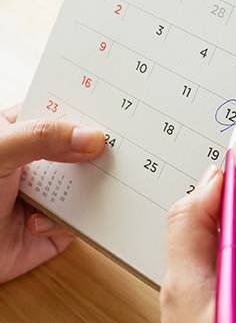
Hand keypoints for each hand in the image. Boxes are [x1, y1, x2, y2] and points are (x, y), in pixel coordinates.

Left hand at [0, 104, 104, 283]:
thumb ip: (41, 138)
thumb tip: (91, 138)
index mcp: (21, 134)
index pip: (61, 113)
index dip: (86, 111)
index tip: (113, 111)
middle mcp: (39, 162)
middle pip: (82, 149)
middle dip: (97, 151)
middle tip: (115, 149)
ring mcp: (50, 193)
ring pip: (89, 183)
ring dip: (88, 189)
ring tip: (76, 191)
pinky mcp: (58, 224)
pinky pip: (82, 218)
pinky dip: (68, 222)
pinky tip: (37, 224)